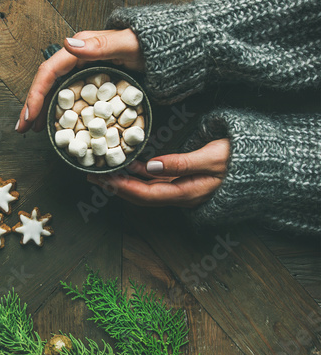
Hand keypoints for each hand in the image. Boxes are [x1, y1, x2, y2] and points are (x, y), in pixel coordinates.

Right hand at [16, 29, 142, 132]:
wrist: (160, 47)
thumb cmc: (146, 46)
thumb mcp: (126, 46)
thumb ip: (100, 46)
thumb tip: (68, 44)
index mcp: (80, 48)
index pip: (49, 72)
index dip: (36, 94)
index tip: (29, 116)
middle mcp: (77, 57)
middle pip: (46, 82)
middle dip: (32, 105)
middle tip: (22, 129)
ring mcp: (82, 67)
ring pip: (54, 89)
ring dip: (41, 109)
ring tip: (31, 130)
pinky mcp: (89, 77)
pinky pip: (67, 94)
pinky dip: (57, 108)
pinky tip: (53, 122)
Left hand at [88, 139, 230, 207]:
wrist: (261, 166)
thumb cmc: (239, 160)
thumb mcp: (212, 158)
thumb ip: (182, 163)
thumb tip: (152, 167)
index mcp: (187, 192)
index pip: (147, 195)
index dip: (123, 188)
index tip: (104, 179)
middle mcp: (182, 195)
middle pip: (142, 197)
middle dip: (116, 188)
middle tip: (94, 176)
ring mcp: (183, 190)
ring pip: (147, 190)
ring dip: (125, 183)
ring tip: (105, 171)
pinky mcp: (185, 182)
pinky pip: (157, 183)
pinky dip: (140, 176)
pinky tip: (130, 166)